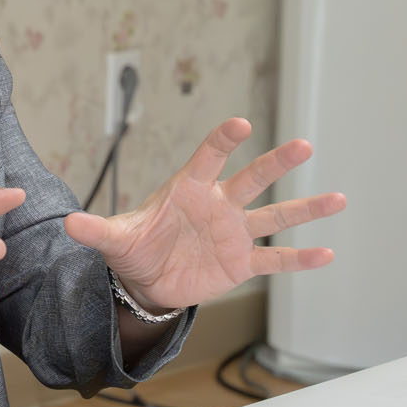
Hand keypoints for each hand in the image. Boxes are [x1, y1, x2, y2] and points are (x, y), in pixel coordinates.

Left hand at [64, 118, 343, 311]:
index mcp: (188, 189)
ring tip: (338, 198)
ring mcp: (234, 233)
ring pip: (275, 216)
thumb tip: (68, 224)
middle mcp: (219, 205)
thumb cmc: (134, 247)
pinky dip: (300, 258)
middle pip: (251, 179)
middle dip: (276, 162)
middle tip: (304, 145)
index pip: (207, 158)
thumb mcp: (113, 240)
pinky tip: (327, 253)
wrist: (148, 280)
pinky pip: (275, 259)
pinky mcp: (242, 263)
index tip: (240, 125)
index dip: (222, 142)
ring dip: (305, 208)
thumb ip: (96, 229)